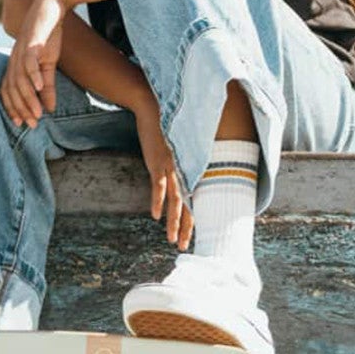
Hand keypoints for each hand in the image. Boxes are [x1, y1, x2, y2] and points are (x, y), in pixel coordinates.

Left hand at [0, 0, 66, 128]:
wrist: (52, 4)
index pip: (8, 90)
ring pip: (21, 78)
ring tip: (38, 113)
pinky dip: (33, 74)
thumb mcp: (49, 63)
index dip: (13, 107)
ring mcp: (22, 49)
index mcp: (15, 63)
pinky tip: (40, 86)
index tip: (22, 123)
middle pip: (13, 88)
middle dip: (22, 108)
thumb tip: (49, 108)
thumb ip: (47, 86)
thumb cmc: (48, 34)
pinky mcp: (33, 40)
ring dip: (28, 97)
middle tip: (33, 124)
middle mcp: (14, 58)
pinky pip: (30, 60)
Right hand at [134, 101, 192, 250]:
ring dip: (174, 222)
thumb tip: (185, 178)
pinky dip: (158, 202)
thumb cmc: (168, 127)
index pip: (198, 199)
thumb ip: (185, 163)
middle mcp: (186, 170)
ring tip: (173, 240)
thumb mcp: (181, 147)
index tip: (195, 236)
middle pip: (189, 205)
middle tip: (184, 246)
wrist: (156, 107)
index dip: (196, 219)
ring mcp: (173, 167)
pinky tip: (156, 216)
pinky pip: (159, 186)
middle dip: (186, 228)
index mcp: (193, 167)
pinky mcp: (158, 161)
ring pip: (176, 201)